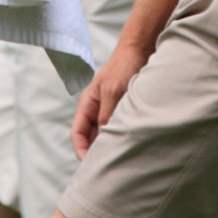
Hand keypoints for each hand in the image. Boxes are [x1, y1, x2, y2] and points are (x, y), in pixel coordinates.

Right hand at [71, 42, 149, 157]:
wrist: (140, 49)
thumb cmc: (123, 67)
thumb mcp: (113, 92)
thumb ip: (106, 115)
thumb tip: (103, 140)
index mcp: (88, 104)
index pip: (77, 133)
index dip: (81, 149)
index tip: (90, 163)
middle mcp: (97, 109)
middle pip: (91, 137)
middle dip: (96, 152)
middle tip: (107, 167)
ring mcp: (110, 109)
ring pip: (106, 134)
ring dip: (110, 144)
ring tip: (119, 158)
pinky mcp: (124, 109)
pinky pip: (119, 128)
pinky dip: (122, 137)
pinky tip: (131, 144)